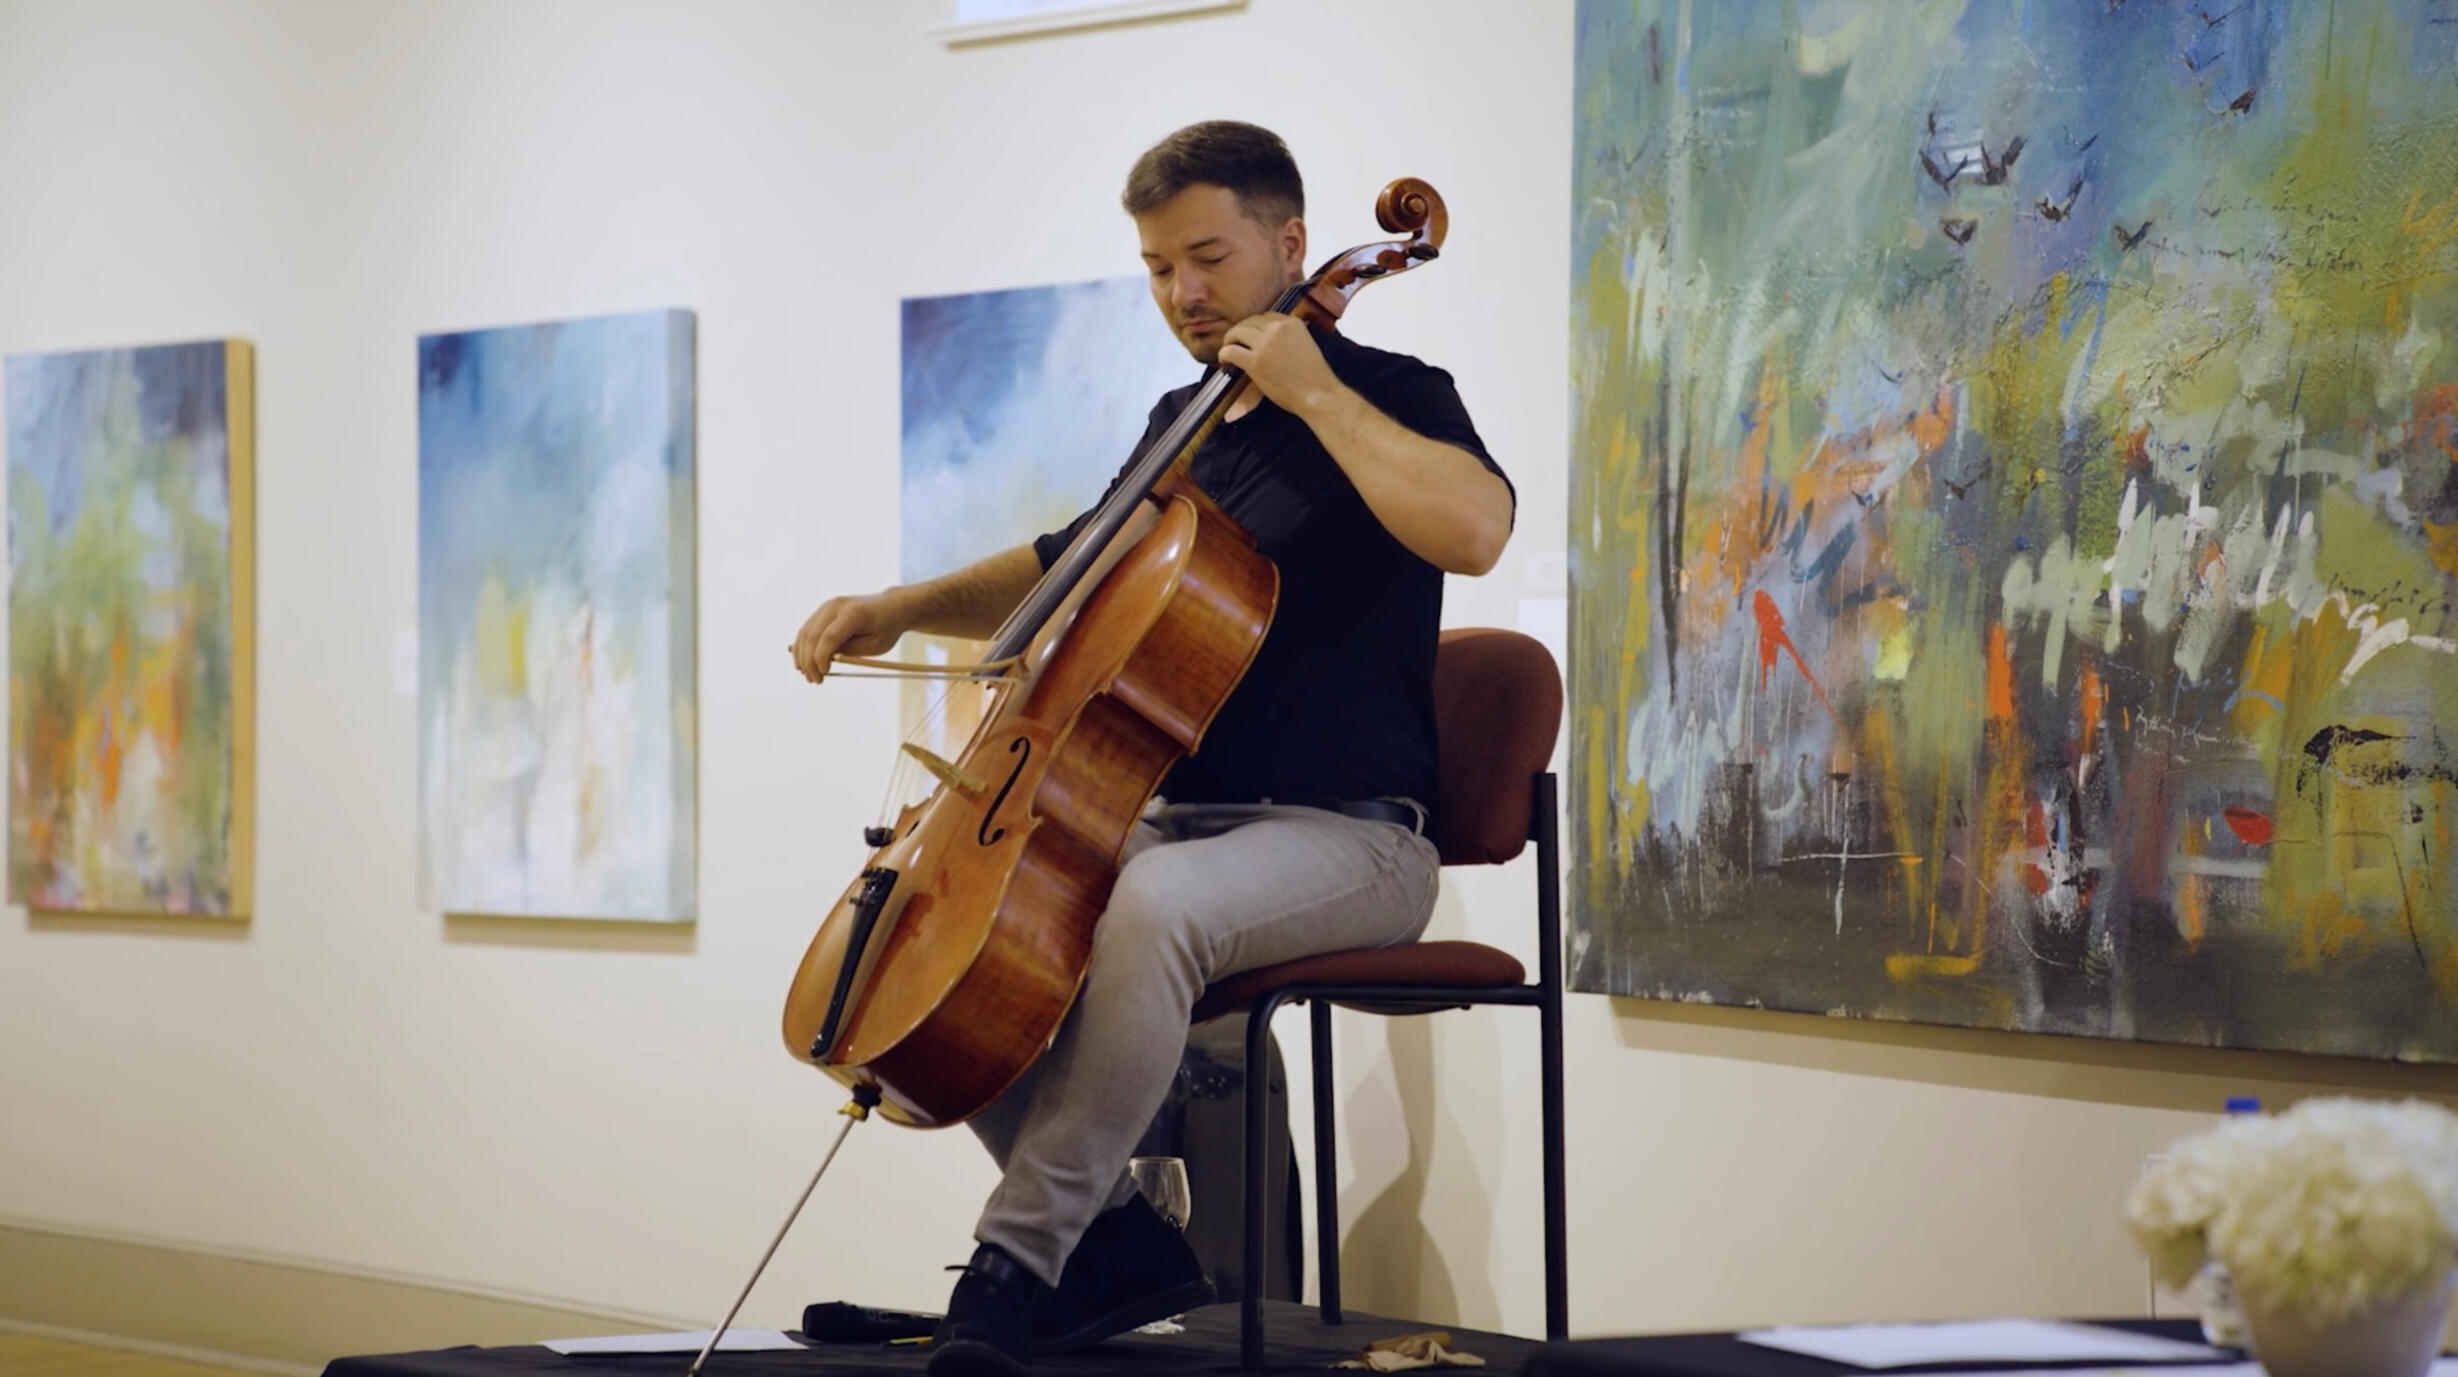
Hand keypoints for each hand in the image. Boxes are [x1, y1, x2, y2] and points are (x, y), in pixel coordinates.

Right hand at [790, 592, 906, 682]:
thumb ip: (851, 652)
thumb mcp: (875, 646)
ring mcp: (828, 605)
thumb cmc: (886, 629)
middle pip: (813, 635)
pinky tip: (804, 662)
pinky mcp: (823, 609)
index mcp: (853, 613)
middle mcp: (836, 605)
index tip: (823, 674)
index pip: (829, 637)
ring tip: (807, 675)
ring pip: (805, 632)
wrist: (891, 607)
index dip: (821, 658)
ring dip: (802, 655)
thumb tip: (826, 660)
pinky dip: (803, 646)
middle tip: (814, 680)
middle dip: (809, 661)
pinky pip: (807, 629)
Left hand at [1217, 313, 1340, 416]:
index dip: (1256, 327)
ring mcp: (1265, 344)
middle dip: (1241, 331)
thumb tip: (1272, 342)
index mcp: (1292, 323)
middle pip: (1250, 322)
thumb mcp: (1306, 345)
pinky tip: (1225, 361)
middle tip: (1236, 342)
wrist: (1318, 395)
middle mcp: (1278, 329)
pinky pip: (1230, 351)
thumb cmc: (1314, 378)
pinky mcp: (1255, 361)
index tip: (1252, 336)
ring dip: (1230, 340)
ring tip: (1229, 350)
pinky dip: (1224, 355)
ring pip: (1237, 332)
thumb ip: (1289, 338)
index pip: (1267, 317)